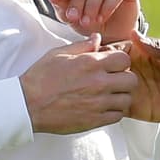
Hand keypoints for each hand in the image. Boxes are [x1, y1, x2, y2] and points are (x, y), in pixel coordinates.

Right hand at [19, 36, 137, 133]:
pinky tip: (104, 107)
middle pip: (131, 80)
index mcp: (91, 63)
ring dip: (121, 96)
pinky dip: (114, 112)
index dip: (120, 61)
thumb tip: (97, 38)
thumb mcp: (59, 54)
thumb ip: (82, 46)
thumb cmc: (40, 78)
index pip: (124, 59)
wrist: (27, 105)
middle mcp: (99, 82)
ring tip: (109, 95)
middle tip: (114, 81)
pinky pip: (118, 116)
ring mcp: (98, 103)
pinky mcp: (95, 120)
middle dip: (124, 79)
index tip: (112, 65)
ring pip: (127, 99)